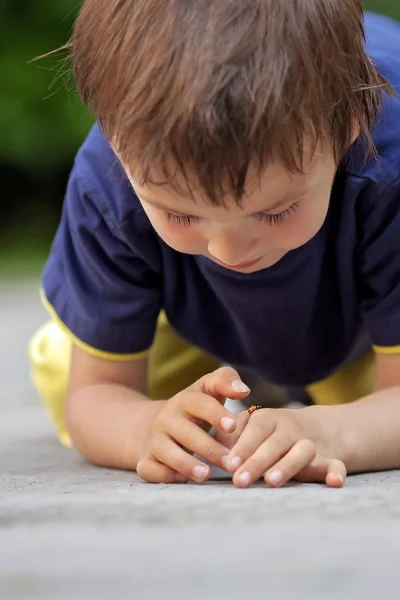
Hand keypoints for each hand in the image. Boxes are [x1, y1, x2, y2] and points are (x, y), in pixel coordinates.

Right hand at [136, 367, 250, 483]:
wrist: (161, 424)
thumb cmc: (195, 408)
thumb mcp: (208, 389)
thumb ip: (225, 381)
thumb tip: (243, 390)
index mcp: (184, 400)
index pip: (199, 403)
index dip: (215, 414)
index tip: (233, 426)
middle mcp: (166, 418)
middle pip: (184, 431)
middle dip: (208, 447)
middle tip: (230, 462)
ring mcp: (154, 439)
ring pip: (164, 450)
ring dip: (185, 463)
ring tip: (206, 475)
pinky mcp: (146, 459)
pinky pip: (148, 468)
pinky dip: (163, 475)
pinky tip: (183, 480)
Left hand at [223, 407, 346, 487]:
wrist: (317, 427)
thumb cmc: (268, 433)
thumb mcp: (249, 427)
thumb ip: (231, 435)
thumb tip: (213, 450)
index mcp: (269, 418)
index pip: (257, 428)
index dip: (244, 445)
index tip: (230, 463)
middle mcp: (291, 429)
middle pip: (276, 442)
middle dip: (257, 461)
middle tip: (240, 480)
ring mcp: (310, 444)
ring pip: (303, 451)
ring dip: (287, 465)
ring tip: (271, 481)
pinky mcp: (329, 460)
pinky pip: (336, 465)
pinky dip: (336, 473)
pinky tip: (334, 483)